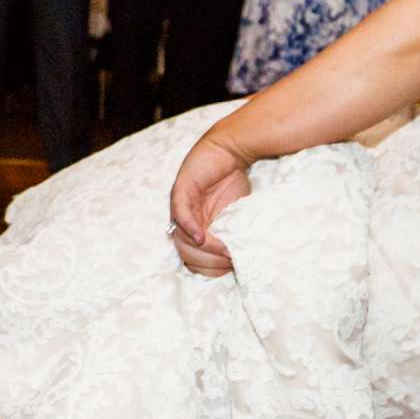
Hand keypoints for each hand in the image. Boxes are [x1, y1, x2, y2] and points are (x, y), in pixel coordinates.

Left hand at [167, 129, 252, 277]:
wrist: (233, 149)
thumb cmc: (234, 181)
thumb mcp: (236, 214)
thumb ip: (231, 235)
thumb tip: (239, 261)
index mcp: (195, 229)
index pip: (193, 260)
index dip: (210, 269)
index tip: (229, 268)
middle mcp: (184, 221)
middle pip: (186, 254)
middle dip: (208, 263)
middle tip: (228, 261)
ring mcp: (180, 206)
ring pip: (181, 239)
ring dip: (203, 249)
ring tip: (224, 251)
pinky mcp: (181, 191)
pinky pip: (180, 215)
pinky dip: (190, 228)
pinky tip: (203, 237)